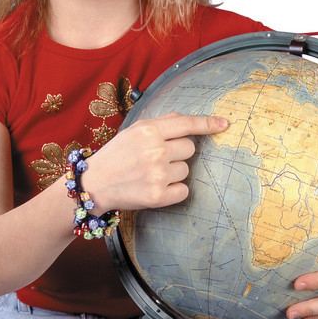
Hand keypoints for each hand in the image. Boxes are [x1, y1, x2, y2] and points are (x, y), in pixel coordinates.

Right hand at [82, 113, 228, 212]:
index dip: (208, 124)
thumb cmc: (116, 155)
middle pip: (190, 149)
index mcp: (148, 131)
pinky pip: (183, 190)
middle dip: (179, 153)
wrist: (94, 184)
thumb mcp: (133, 131)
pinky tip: (156, 187)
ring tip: (151, 173)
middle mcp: (155, 151)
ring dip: (173, 172)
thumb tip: (189, 122)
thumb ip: (161, 123)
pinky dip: (174, 190)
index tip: (224, 124)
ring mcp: (157, 174)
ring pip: (186, 170)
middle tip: (157, 158)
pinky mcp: (158, 196)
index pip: (187, 124)